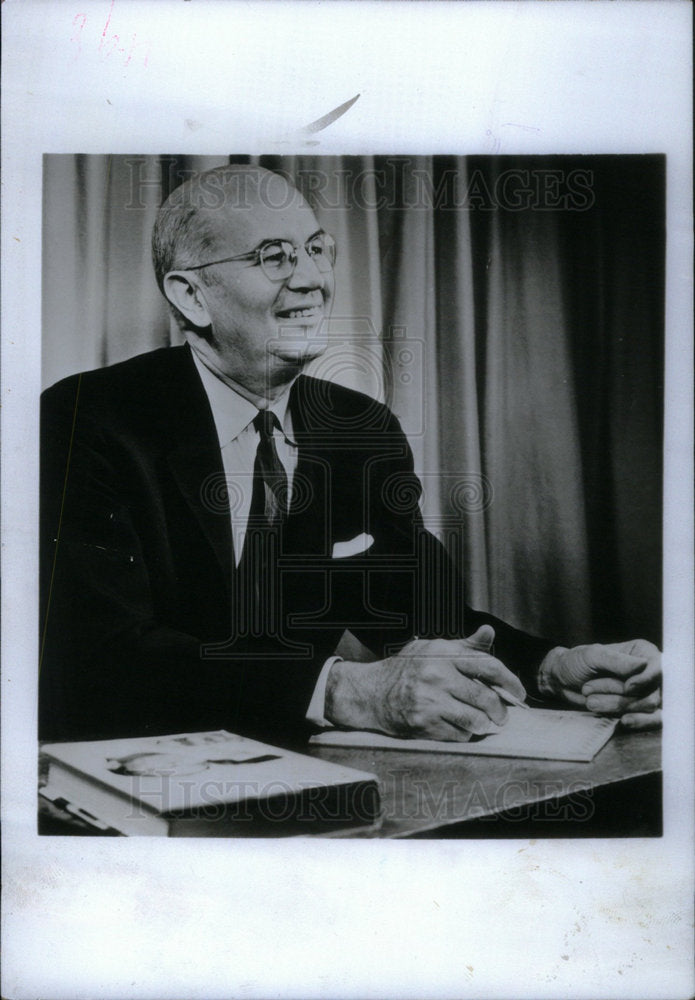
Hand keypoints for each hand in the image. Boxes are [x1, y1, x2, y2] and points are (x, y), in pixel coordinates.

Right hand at [325, 625, 526, 740]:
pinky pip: (459, 735)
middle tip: (502, 715)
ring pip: (475, 720)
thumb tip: (488, 632)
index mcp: (442, 653)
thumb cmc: (407, 669)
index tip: (518, 692)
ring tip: (482, 722)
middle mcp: (436, 675)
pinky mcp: (423, 724)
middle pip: (485, 697)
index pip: (487, 666)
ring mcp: (429, 701)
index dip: (509, 680)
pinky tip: (457, 725)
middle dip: (500, 710)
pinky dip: (464, 733)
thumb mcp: (433, 649)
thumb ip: (465, 646)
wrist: (372, 693)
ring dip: (484, 724)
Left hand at [538, 639, 661, 729]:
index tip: (628, 687)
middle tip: (588, 689)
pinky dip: (640, 721)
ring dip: (617, 706)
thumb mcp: (592, 656)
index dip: (646, 679)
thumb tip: (644, 664)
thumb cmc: (577, 663)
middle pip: (651, 691)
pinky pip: (653, 721)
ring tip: (590, 701)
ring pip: (648, 706)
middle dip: (619, 694)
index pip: (659, 667)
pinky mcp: (640, 711)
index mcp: (642, 652)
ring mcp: (646, 693)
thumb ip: (617, 661)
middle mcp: (649, 672)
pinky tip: (624, 721)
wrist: (563, 682)